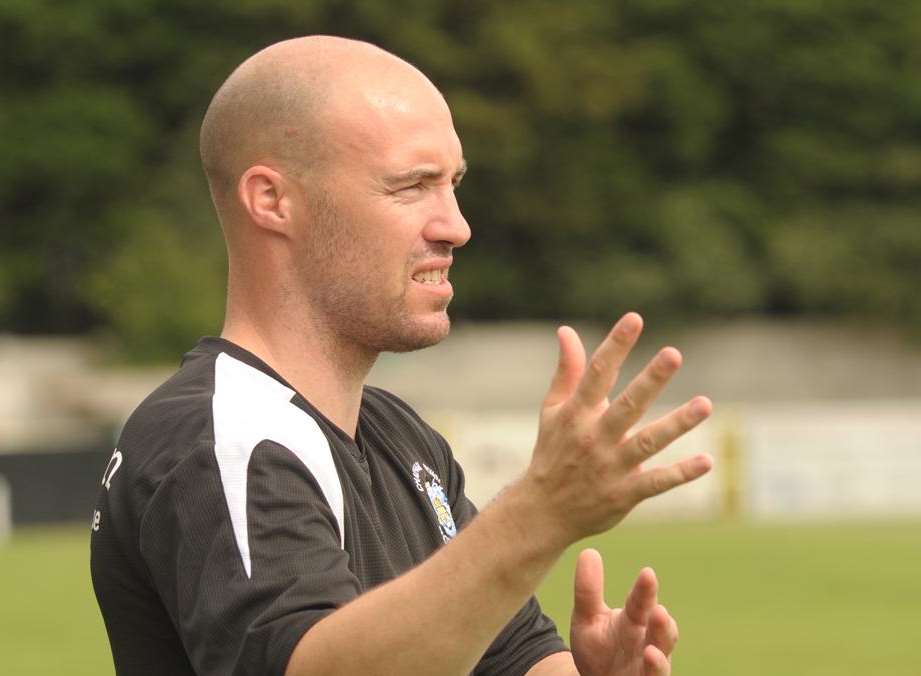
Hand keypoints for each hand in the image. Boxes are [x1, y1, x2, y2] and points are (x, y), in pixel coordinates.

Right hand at [524, 312, 712, 543]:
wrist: (543, 510)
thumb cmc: (552, 452)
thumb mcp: (553, 410)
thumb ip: (567, 371)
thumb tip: (566, 330)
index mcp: (576, 414)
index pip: (597, 373)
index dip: (616, 345)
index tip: (635, 319)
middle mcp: (594, 437)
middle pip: (627, 405)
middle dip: (650, 380)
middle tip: (674, 353)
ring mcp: (611, 466)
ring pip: (647, 442)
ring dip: (677, 424)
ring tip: (705, 404)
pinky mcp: (624, 493)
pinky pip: (656, 482)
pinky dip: (681, 473)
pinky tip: (706, 461)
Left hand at [570, 549, 677, 675]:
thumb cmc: (597, 648)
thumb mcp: (586, 618)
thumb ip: (588, 590)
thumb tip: (589, 551)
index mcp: (634, 621)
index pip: (640, 603)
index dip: (645, 591)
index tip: (647, 573)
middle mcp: (647, 643)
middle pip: (660, 633)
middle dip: (661, 624)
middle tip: (659, 611)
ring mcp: (648, 668)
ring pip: (661, 663)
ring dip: (659, 659)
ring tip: (651, 651)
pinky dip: (653, 673)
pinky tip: (649, 662)